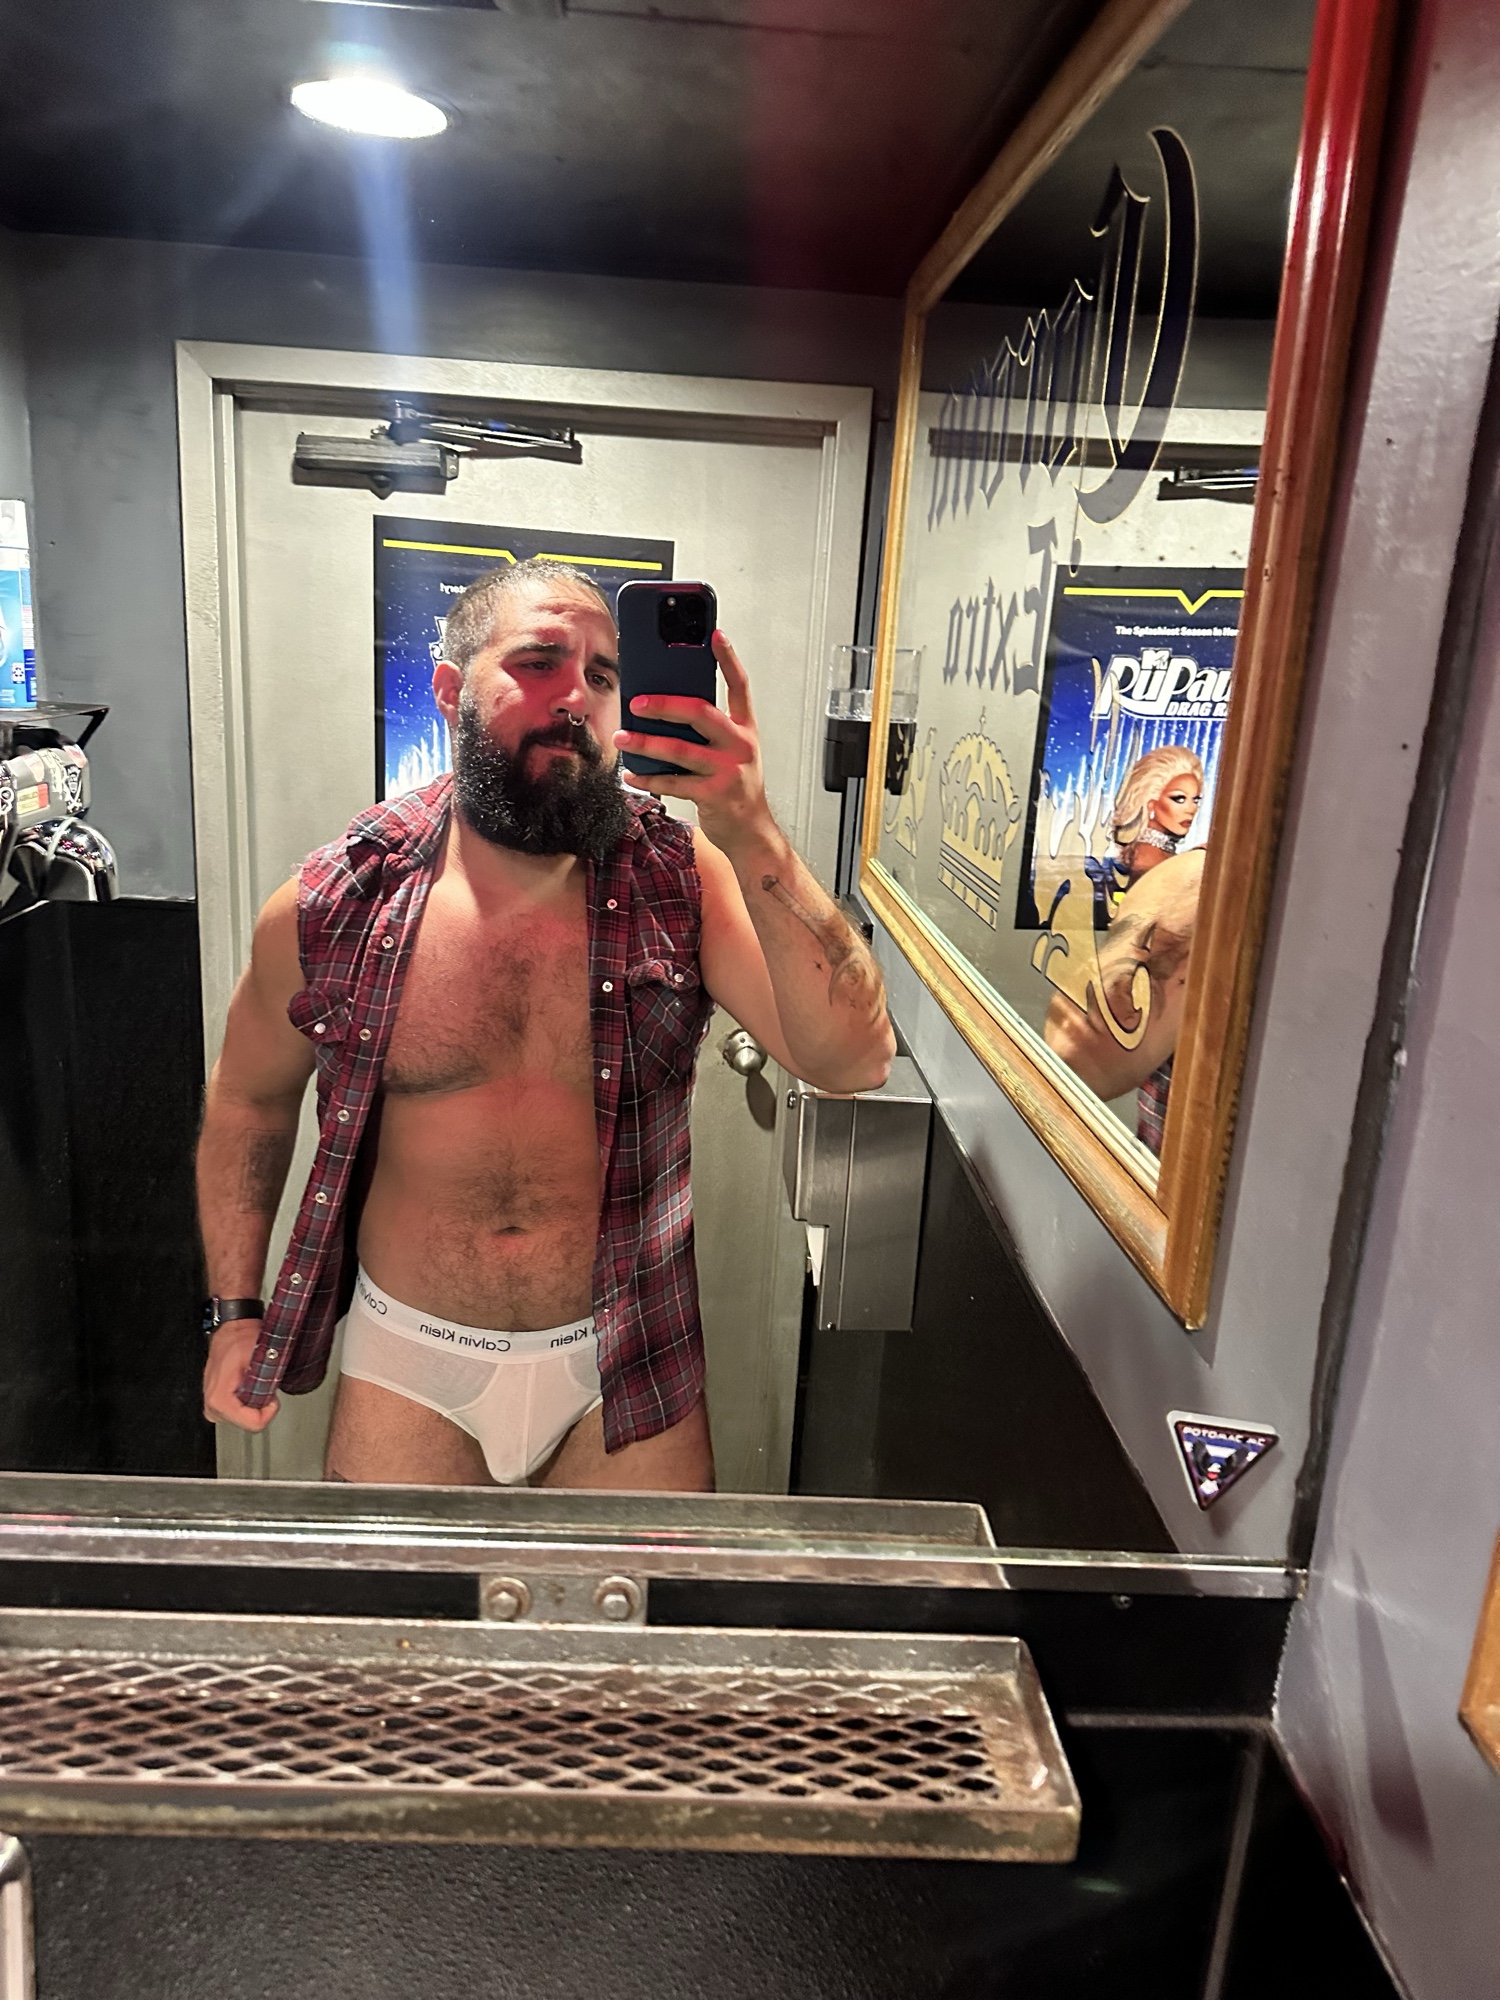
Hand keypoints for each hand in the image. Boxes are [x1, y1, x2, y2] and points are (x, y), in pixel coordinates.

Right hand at [203, 1321, 278, 1430]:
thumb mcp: (263, 1360)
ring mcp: (211, 1406)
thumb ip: (268, 1384)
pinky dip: (247, 1402)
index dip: (269, 1410)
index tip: (271, 1395)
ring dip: (254, 1403)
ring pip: (244, 1419)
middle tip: (261, 1384)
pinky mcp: (214, 1403)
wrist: (233, 1329)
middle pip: (248, 1423)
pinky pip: (237, 1413)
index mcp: (219, 1398)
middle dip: (260, 1405)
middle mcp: (212, 1405)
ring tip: (253, 1383)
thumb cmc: (243, 1339)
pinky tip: (248, 1388)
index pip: (254, 1424)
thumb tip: (271, 1399)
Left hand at [614, 632, 775, 857]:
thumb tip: (663, 708)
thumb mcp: (731, 751)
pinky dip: (648, 778)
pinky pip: (673, 783)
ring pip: (680, 750)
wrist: (751, 830)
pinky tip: (631, 773)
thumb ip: (707, 729)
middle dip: (665, 705)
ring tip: (622, 738)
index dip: (728, 659)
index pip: (740, 686)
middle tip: (637, 702)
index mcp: (744, 728)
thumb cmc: (735, 785)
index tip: (714, 635)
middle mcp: (739, 745)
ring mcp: (728, 771)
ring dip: (646, 743)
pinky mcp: (714, 795)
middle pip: (701, 713)